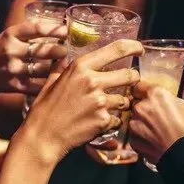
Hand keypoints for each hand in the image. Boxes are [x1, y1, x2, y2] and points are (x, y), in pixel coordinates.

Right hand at [0, 19, 67, 99]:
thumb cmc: (1, 50)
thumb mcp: (10, 36)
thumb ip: (30, 32)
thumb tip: (61, 29)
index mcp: (10, 34)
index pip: (36, 28)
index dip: (54, 29)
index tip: (66, 31)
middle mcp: (11, 50)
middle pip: (42, 50)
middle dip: (59, 51)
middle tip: (66, 51)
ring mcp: (12, 69)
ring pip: (43, 69)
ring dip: (56, 67)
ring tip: (63, 65)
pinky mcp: (15, 85)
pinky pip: (37, 86)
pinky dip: (48, 84)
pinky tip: (55, 80)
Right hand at [20, 39, 142, 163]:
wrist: (43, 136)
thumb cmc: (45, 109)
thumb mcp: (51, 82)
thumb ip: (61, 67)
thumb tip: (62, 55)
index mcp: (81, 67)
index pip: (117, 49)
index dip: (134, 46)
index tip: (139, 49)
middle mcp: (93, 81)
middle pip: (130, 75)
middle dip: (133, 79)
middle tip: (129, 84)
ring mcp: (100, 102)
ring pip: (125, 100)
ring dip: (121, 103)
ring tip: (107, 108)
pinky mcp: (103, 120)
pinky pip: (118, 119)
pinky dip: (112, 121)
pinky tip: (98, 122)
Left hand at [128, 85, 183, 167]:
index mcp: (156, 95)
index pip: (140, 86)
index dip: (144, 90)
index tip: (151, 96)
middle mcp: (141, 108)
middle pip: (138, 103)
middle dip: (147, 108)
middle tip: (160, 115)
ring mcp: (135, 126)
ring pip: (136, 120)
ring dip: (144, 123)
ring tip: (159, 130)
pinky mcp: (133, 141)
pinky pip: (135, 135)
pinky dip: (143, 137)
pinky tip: (156, 140)